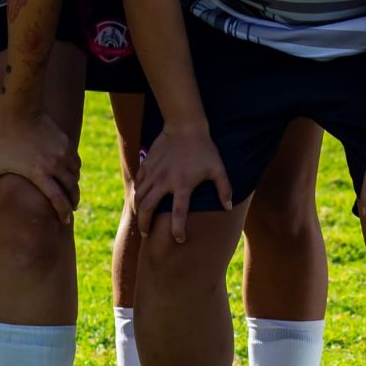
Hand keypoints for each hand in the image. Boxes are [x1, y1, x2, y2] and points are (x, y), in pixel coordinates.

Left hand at [0, 108, 76, 223]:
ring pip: (75, 174)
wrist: (19, 112)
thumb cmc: (3, 140)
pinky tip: (70, 173)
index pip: (58, 199)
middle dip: (73, 201)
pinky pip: (75, 161)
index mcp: (39, 174)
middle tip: (72, 208)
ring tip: (71, 191)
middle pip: (71, 188)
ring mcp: (62, 153)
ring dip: (74, 185)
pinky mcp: (65, 142)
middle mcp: (54, 165)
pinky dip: (74, 170)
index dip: (63, 212)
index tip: (66, 220)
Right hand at [133, 123, 228, 243]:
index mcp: (183, 185)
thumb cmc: (204, 148)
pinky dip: (137, 193)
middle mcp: (165, 182)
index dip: (177, 230)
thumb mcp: (218, 169)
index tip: (178, 240)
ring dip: (138, 211)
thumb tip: (228, 208)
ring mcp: (153, 173)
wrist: (185, 126)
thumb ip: (224, 189)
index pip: (178, 214)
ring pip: (139, 197)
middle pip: (148, 209)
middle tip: (147, 234)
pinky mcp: (147, 164)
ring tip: (141, 218)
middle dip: (145, 224)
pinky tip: (139, 198)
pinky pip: (138, 183)